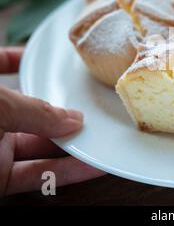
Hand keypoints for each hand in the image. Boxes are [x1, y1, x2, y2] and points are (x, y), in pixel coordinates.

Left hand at [0, 47, 104, 195]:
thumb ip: (35, 111)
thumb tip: (74, 120)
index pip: (0, 66)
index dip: (18, 59)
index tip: (39, 57)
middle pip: (31, 111)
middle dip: (62, 110)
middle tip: (93, 108)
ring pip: (40, 145)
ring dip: (72, 143)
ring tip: (104, 137)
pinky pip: (39, 175)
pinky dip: (67, 173)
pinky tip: (94, 167)